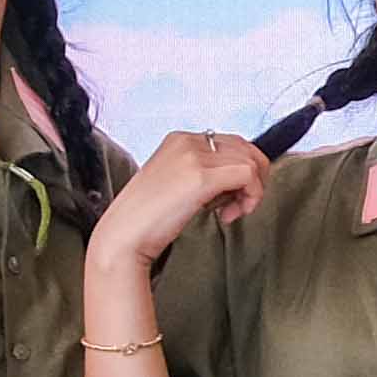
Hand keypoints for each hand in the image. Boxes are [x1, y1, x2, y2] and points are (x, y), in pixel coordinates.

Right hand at [88, 128, 271, 285]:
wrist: (124, 236)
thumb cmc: (147, 219)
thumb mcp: (177, 183)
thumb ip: (203, 173)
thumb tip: (239, 178)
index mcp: (180, 140)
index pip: (231, 143)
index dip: (241, 171)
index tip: (230, 197)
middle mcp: (187, 142)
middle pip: (246, 148)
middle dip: (252, 179)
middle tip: (239, 205)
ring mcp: (194, 157)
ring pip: (251, 162)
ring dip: (251, 191)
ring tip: (231, 212)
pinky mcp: (201, 176)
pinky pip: (248, 175)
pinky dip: (251, 196)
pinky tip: (229, 215)